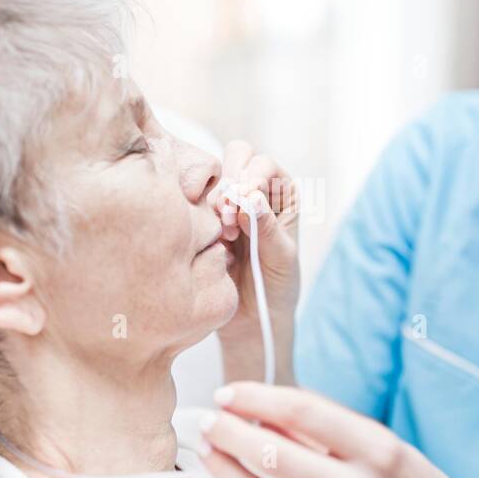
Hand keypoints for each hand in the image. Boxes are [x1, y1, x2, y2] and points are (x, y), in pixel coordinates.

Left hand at [199, 383, 478, 477]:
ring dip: (228, 474)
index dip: (256, 398)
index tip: (230, 394)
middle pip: (275, 459)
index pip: (304, 413)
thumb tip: (262, 409)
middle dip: (230, 434)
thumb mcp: (382, 443)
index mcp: (381, 453)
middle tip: (211, 423)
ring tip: (214, 454)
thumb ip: (325, 427)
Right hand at [208, 141, 299, 382]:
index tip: (246, 199)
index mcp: (282, 195)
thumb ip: (269, 229)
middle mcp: (256, 192)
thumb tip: (252, 198)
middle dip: (232, 184)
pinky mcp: (205, 219)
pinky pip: (196, 203)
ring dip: (216, 202)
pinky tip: (213, 242)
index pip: (265, 164)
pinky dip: (201, 216)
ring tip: (225, 236)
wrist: (250, 318)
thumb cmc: (276, 288)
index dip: (253, 176)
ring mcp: (228, 204)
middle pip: (237, 158)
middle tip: (231, 217)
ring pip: (213, 179)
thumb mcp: (281, 260)